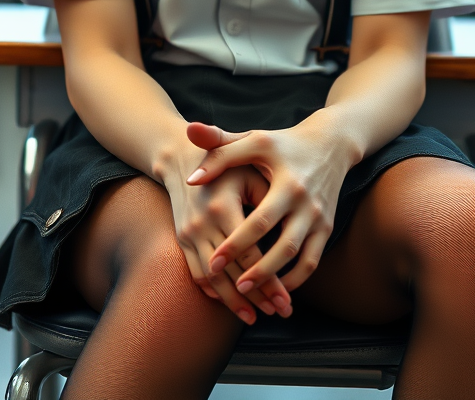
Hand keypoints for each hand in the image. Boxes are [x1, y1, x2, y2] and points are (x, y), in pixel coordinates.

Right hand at [163, 160, 292, 324]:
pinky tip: (230, 302)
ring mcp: (189, 233)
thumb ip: (268, 199)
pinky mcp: (182, 239)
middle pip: (232, 272)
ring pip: (212, 279)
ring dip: (233, 302)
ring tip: (254, 317)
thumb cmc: (228, 165)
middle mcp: (203, 223)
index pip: (249, 254)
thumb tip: (292, 229)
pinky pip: (196, 273)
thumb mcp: (249, 171)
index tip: (287, 299)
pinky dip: (213, 292)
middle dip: (256, 296)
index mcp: (223, 207)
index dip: (269, 279)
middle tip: (279, 312)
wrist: (183, 157)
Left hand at [185, 118, 348, 296]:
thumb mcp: (253, 140)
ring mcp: (319, 217)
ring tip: (250, 292)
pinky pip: (312, 261)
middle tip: (232, 287)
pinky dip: (295, 279)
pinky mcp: (327, 227)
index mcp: (286, 181)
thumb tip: (191, 177)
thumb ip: (220, 152)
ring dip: (276, 279)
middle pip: (283, 245)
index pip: (260, 220)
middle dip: (258, 270)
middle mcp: (306, 202)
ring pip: (300, 259)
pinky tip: (273, 288)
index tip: (214, 263)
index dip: (236, 243)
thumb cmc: (281, 143)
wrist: (330, 143)